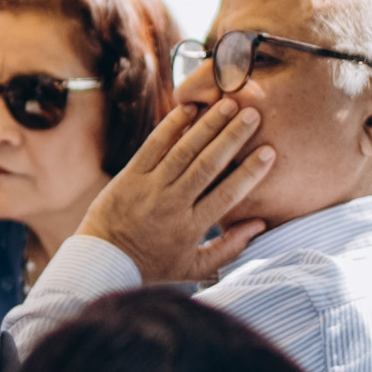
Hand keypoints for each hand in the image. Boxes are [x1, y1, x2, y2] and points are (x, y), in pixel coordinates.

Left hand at [77, 91, 272, 285]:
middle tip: (253, 114)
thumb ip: (229, 248)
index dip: (250, 172)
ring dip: (207, 125)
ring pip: (183, 151)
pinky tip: (188, 108)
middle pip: (209, 165)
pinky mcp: (130, 175)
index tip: (269, 152)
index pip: (227, 194)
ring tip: (229, 103)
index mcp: (191, 226)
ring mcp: (150, 187)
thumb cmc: (152, 265)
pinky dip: (170, 126)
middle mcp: (172, 204)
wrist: (102, 261)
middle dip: (233, 138)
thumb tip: (259, 224)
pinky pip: (152, 146)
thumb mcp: (194, 268)